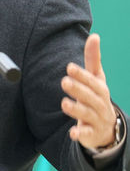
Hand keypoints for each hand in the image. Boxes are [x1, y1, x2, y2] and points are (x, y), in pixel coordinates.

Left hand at [61, 33, 116, 149]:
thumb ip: (93, 59)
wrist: (107, 127)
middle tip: (64, 81)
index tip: (69, 67)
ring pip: (87, 115)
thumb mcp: (96, 78)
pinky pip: (87, 135)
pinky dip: (80, 134)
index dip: (82, 75)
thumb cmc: (97, 97)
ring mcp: (97, 120)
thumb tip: (94, 35)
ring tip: (64, 103)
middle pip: (91, 97)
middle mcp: (101, 104)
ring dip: (77, 109)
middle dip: (79, 89)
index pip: (93, 81)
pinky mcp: (91, 134)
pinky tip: (72, 133)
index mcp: (101, 89)